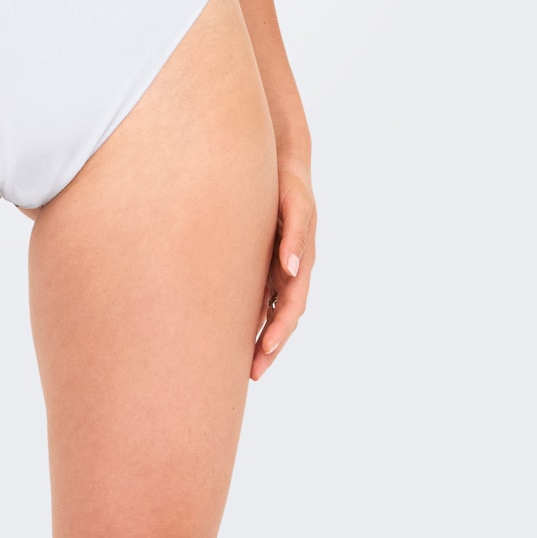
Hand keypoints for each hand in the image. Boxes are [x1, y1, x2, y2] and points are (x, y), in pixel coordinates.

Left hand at [252, 154, 314, 380]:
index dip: (280, 328)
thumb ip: (295, 236)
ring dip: (262, 339)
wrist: (282, 164)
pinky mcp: (265, 262)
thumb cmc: (289, 184)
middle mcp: (291, 270)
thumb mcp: (295, 206)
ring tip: (246, 367)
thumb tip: (292, 270)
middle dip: (270, 346)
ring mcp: (279, 268)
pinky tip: (236, 334)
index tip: (265, 348)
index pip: (292, 305)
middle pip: (283, 317)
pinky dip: (254, 318)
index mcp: (301, 260)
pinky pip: (261, 297)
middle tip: (253, 373)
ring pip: (272, 312)